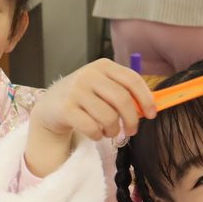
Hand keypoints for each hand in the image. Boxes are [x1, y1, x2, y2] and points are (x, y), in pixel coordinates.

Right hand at [27, 58, 154, 177]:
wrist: (50, 106)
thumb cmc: (83, 98)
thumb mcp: (102, 87)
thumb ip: (124, 92)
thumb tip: (149, 108)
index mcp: (103, 66)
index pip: (132, 79)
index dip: (146, 99)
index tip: (151, 114)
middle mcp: (88, 75)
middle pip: (122, 99)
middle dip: (132, 119)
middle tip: (131, 131)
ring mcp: (75, 91)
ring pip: (108, 116)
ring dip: (113, 130)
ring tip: (109, 132)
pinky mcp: (65, 109)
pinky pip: (92, 127)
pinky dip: (98, 135)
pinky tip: (96, 134)